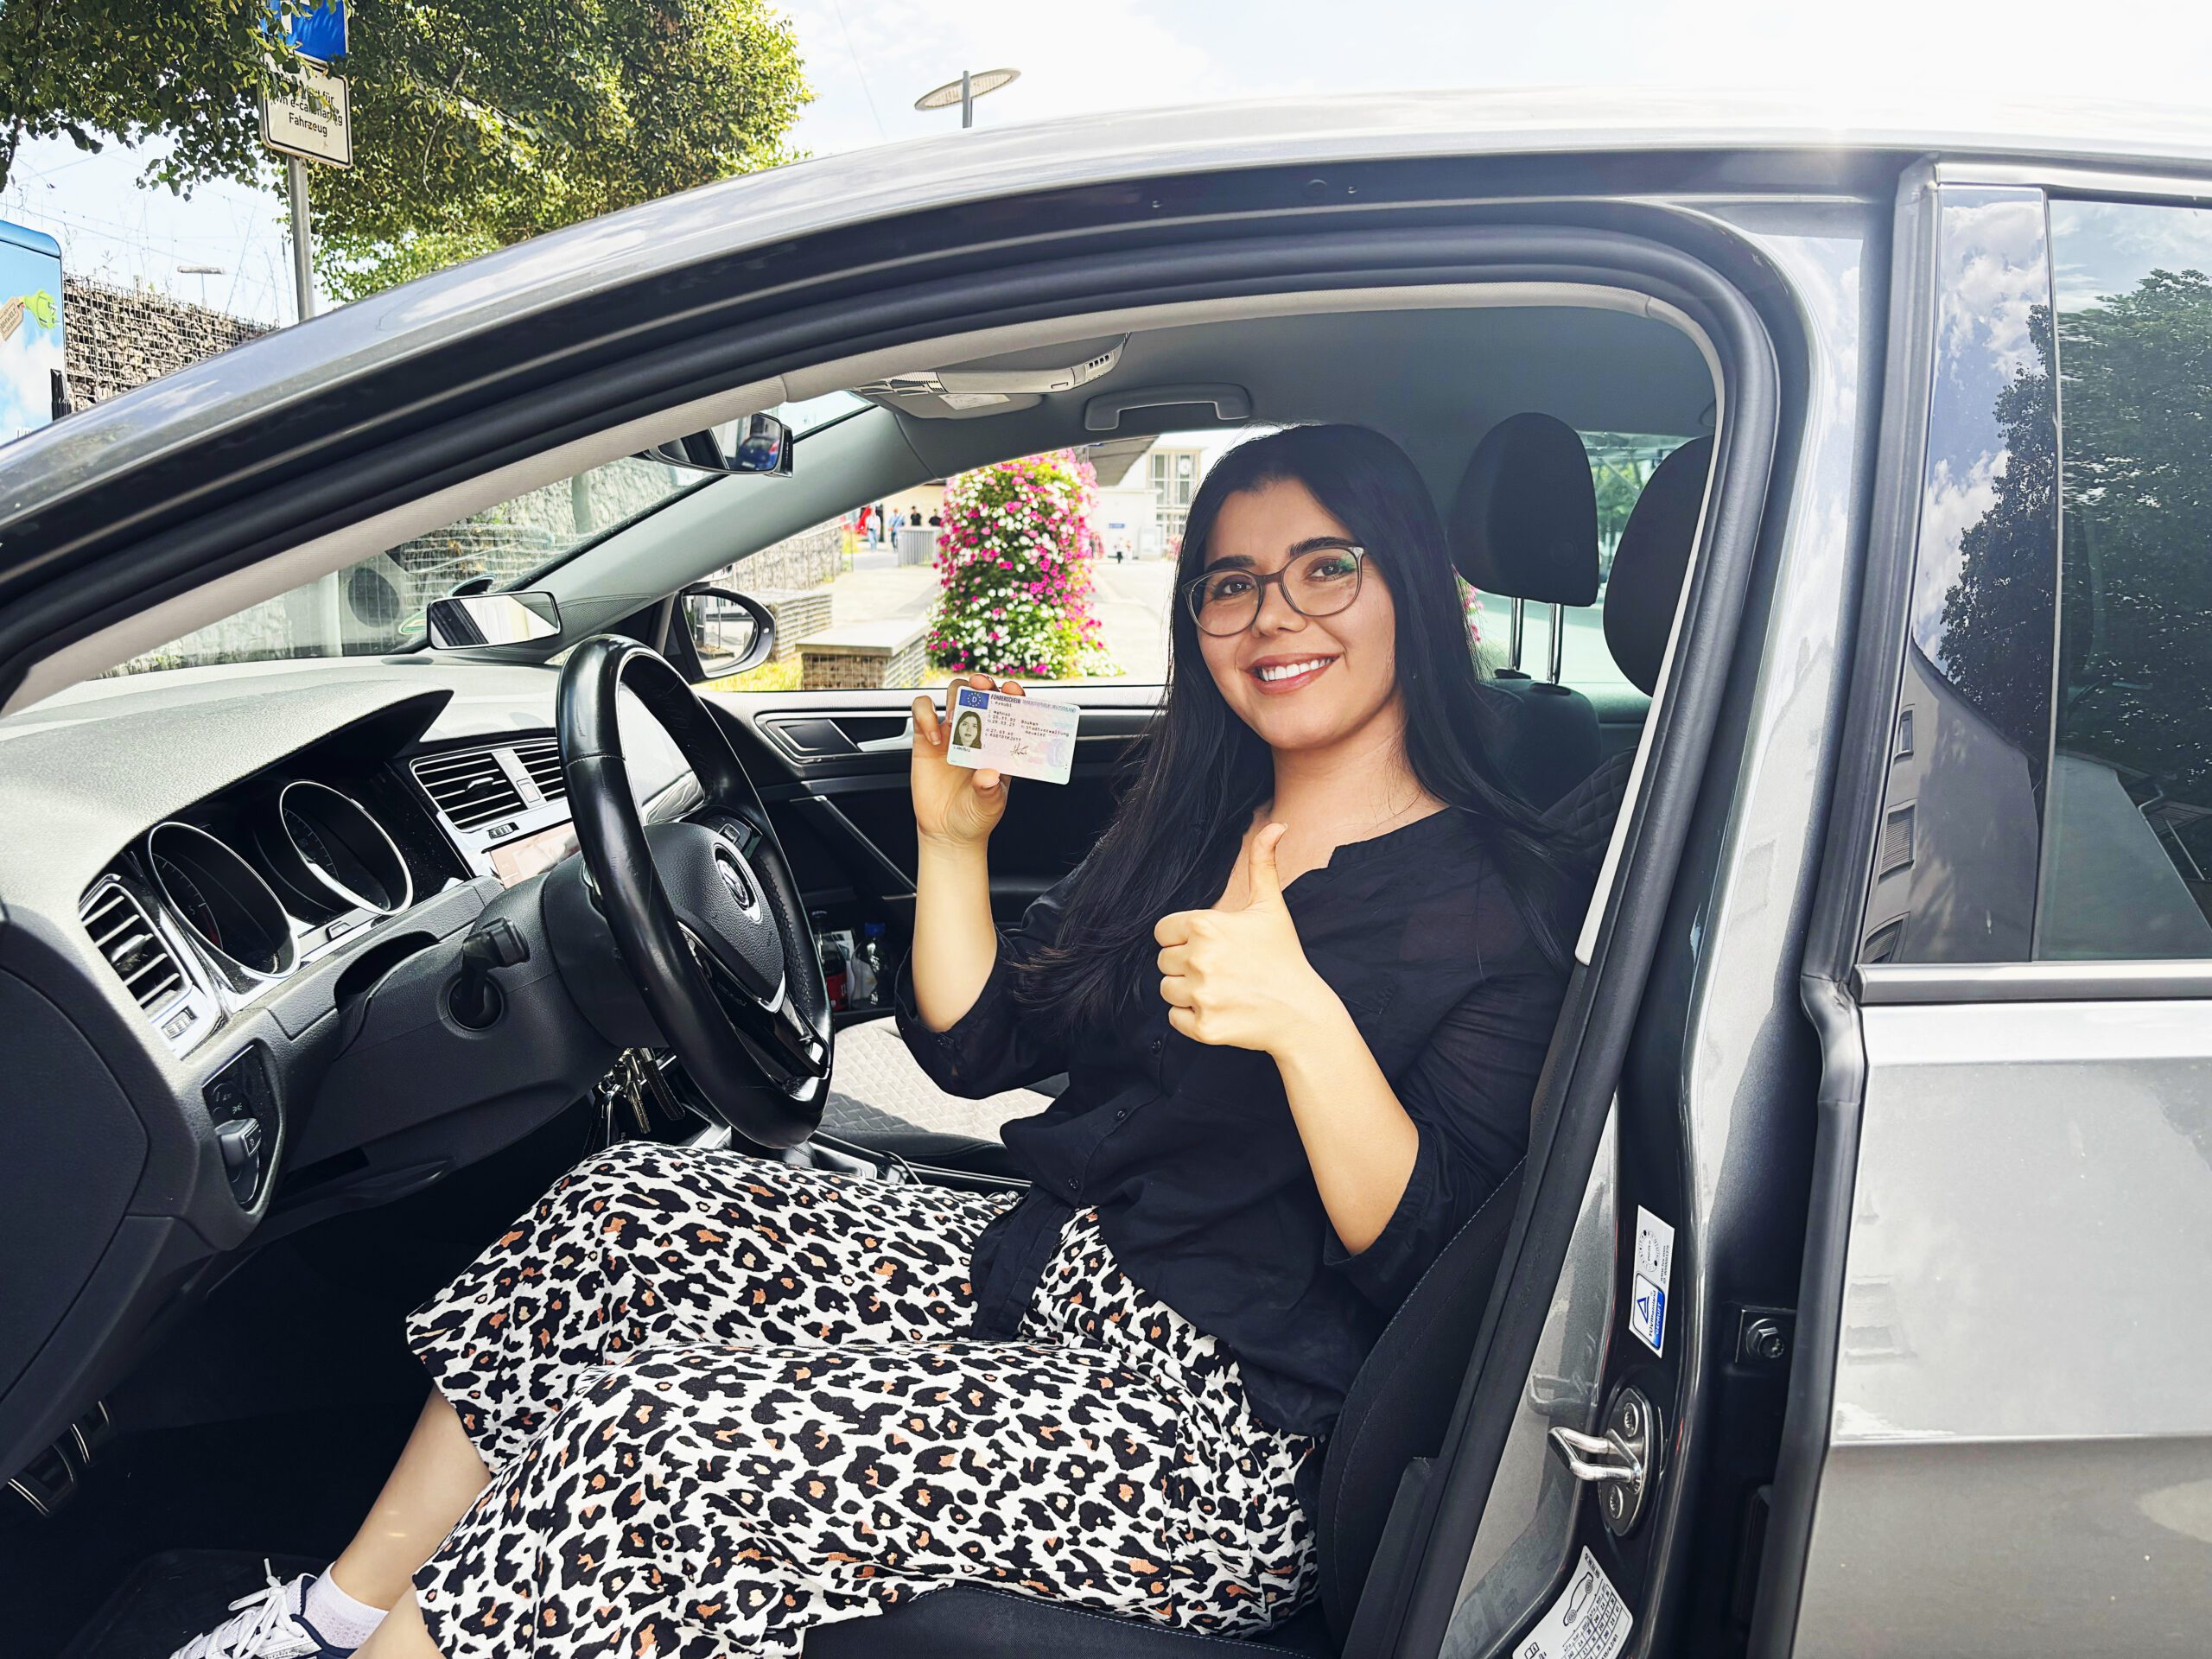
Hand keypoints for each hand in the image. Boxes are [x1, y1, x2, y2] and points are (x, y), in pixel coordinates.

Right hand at [911, 674, 1023, 848]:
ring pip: (952, 694)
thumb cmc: (976, 816)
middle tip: (982, 686)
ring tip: (955, 716)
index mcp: (1000, 743)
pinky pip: (921, 713)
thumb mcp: (991, 805)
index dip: (1012, 694)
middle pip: (980, 692)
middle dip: (982, 683)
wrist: (948, 832)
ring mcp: (951, 733)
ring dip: (955, 695)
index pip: (1010, 708)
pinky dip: (925, 715)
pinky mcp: (925, 739)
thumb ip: (990, 790)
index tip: (1013, 690)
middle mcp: (976, 732)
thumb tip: (989, 774)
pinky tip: (934, 737)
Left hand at [1154, 823, 1337, 1054]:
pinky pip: (1174, 1019)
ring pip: (1167, 989)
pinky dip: (1191, 1018)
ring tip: (1221, 989)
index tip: (1210, 946)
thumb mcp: (1271, 907)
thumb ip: (1262, 864)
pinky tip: (1220, 1009)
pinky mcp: (1203, 1027)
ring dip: (1187, 991)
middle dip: (1187, 964)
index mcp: (1206, 925)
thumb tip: (1277, 825)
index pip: (1163, 931)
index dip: (1183, 938)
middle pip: (1164, 960)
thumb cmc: (1284, 957)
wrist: (1302, 1012)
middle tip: (1221, 969)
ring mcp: (1201, 995)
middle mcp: (1199, 958)